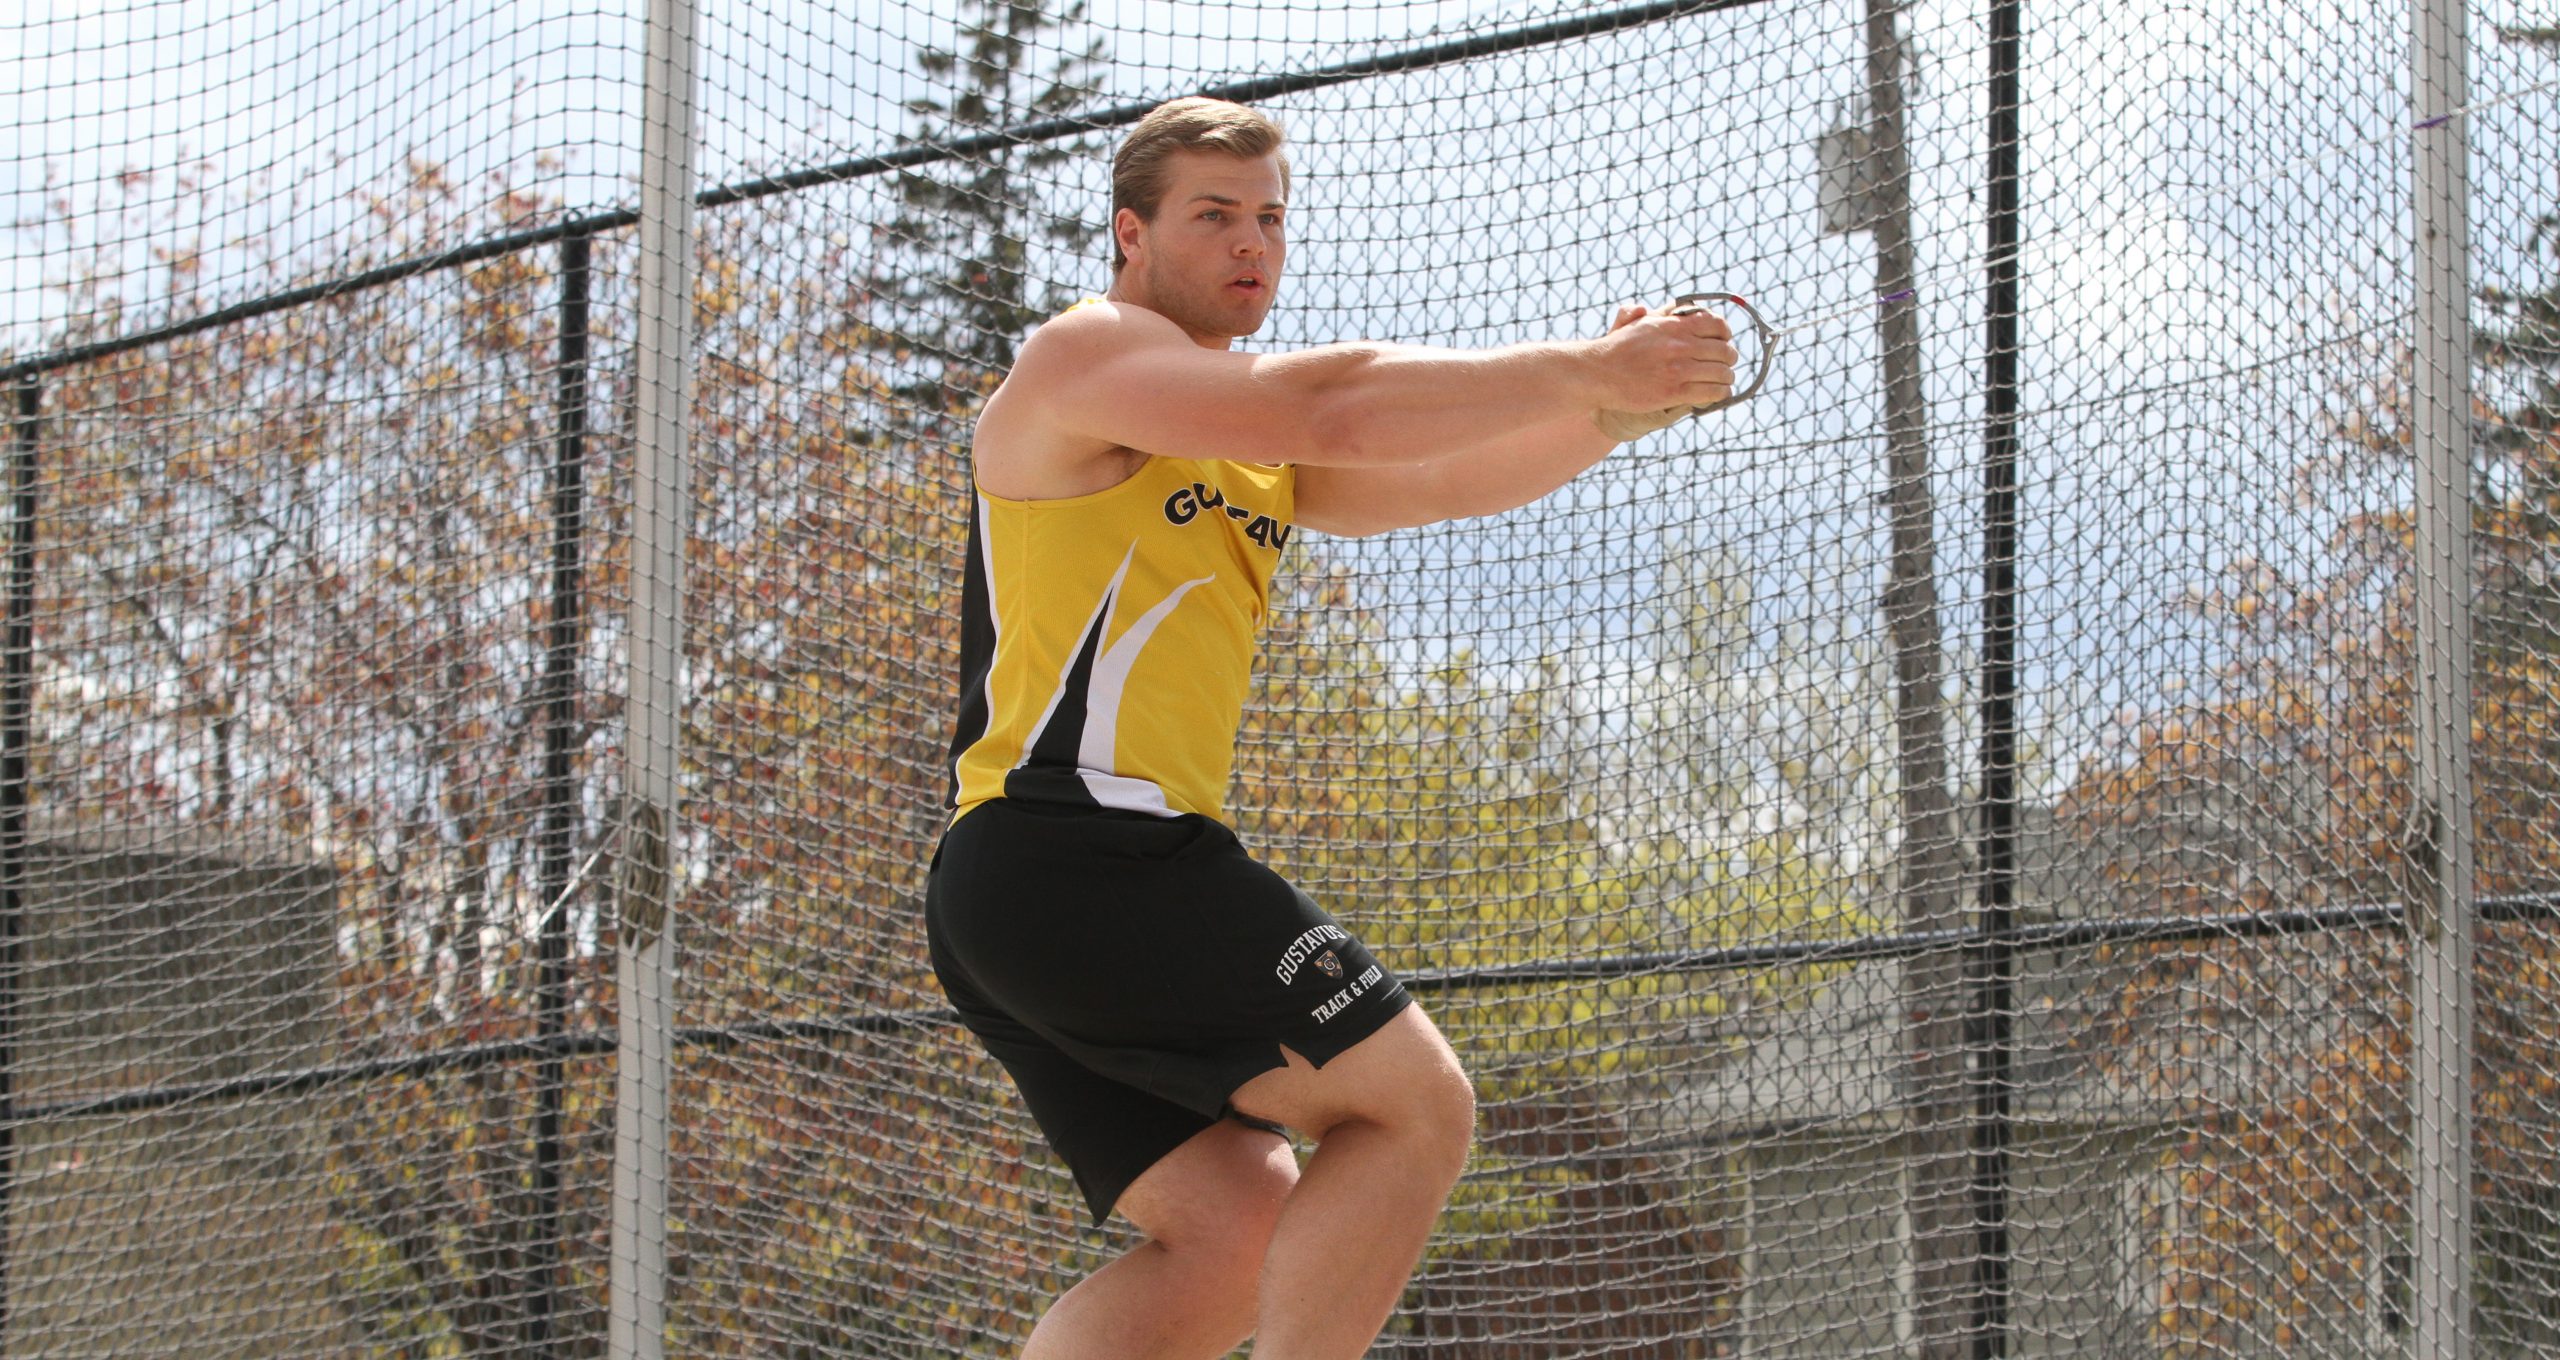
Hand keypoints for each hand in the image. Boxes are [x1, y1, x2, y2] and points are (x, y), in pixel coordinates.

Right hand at [1590, 301, 1734, 440]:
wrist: (1598, 372)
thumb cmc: (1617, 348)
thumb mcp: (1638, 323)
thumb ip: (1658, 314)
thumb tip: (1670, 308)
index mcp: (1673, 325)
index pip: (1716, 324)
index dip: (1725, 334)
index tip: (1723, 340)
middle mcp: (1680, 344)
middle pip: (1724, 350)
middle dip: (1728, 358)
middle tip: (1725, 364)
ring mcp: (1678, 368)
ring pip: (1722, 373)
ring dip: (1726, 378)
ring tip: (1722, 382)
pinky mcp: (1674, 391)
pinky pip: (1711, 392)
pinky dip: (1719, 393)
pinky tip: (1716, 394)